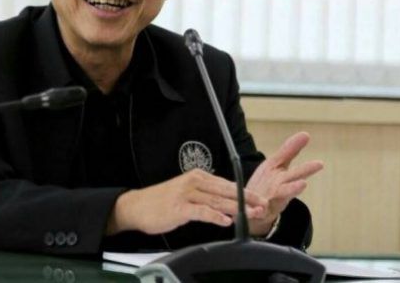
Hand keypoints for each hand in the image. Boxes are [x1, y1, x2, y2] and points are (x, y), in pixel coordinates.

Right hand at [106, 168, 267, 235]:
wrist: (137, 206)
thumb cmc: (162, 201)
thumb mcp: (187, 193)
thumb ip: (206, 196)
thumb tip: (226, 202)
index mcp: (198, 177)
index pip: (227, 184)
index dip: (245, 192)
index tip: (260, 199)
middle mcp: (194, 182)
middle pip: (226, 190)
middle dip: (246, 199)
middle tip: (262, 205)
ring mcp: (186, 194)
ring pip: (217, 201)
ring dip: (236, 208)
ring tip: (251, 213)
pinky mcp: (179, 208)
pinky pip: (201, 211)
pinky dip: (215, 216)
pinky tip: (225, 221)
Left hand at [245, 131, 322, 235]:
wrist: (253, 208)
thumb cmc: (268, 183)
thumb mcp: (276, 164)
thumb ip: (290, 150)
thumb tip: (306, 134)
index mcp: (284, 179)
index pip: (296, 173)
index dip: (307, 169)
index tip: (320, 164)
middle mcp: (279, 192)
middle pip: (288, 188)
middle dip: (295, 186)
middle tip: (303, 184)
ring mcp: (268, 203)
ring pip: (274, 202)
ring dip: (280, 199)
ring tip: (293, 191)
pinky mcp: (256, 212)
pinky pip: (256, 212)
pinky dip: (258, 211)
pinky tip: (260, 209)